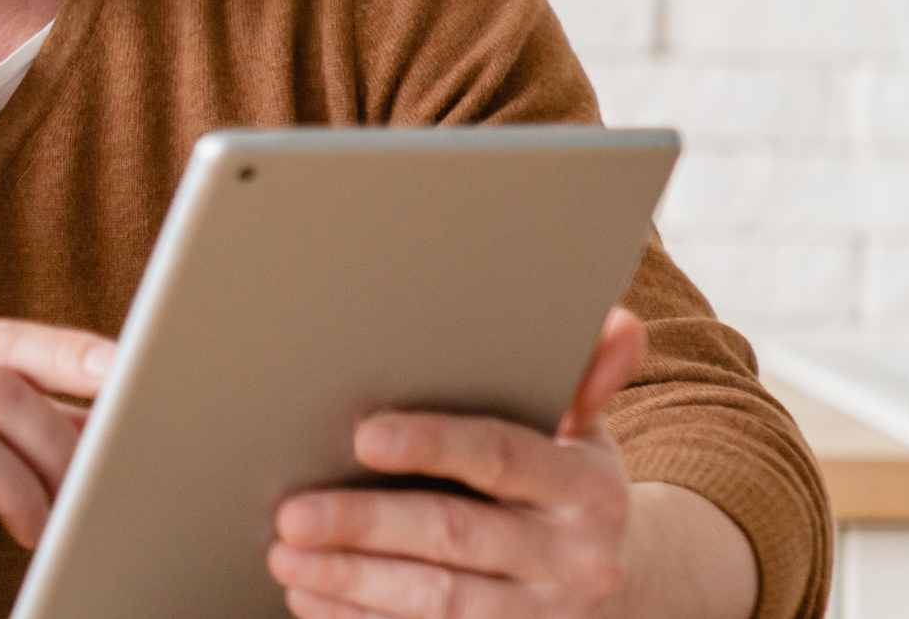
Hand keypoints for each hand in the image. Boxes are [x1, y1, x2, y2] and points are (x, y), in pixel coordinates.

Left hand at [268, 306, 647, 618]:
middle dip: (366, 524)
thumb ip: (588, 378)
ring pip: (438, 602)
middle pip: (455, 536)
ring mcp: (542, 616)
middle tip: (293, 515)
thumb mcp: (589, 436)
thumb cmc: (571, 490)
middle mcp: (572, 558)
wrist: (623, 590)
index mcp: (586, 488)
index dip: (431, 445)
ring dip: (352, 581)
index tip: (362, 437)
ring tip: (285, 558)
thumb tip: (616, 320)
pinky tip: (309, 599)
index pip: (500, 457)